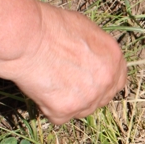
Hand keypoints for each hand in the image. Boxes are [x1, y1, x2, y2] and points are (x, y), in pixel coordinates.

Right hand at [0, 4, 126, 124]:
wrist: (27, 37)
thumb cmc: (50, 26)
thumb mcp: (85, 29)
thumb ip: (96, 50)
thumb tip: (93, 59)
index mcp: (114, 58)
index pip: (117, 81)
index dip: (103, 83)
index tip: (91, 82)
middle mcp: (106, 81)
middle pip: (101, 99)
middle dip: (87, 95)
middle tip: (66, 84)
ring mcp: (88, 98)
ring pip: (82, 110)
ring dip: (69, 103)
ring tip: (50, 83)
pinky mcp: (66, 110)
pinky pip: (59, 117)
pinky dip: (48, 108)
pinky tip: (40, 90)